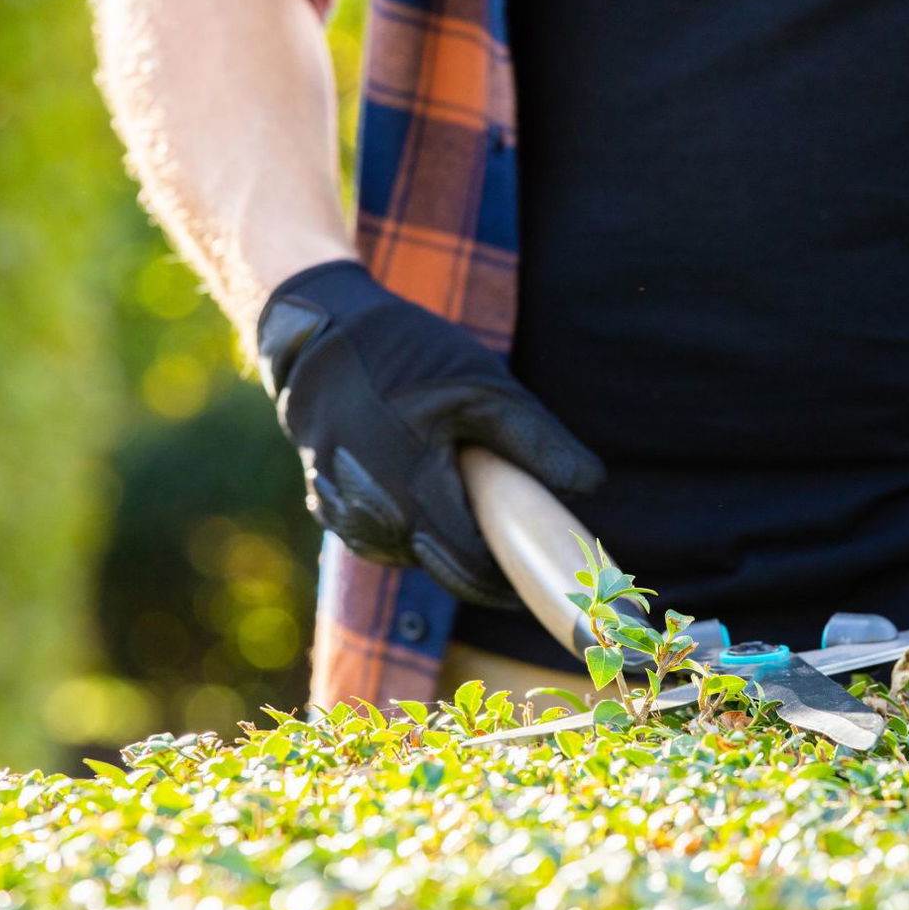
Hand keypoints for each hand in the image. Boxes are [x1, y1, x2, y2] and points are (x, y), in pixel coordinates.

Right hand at [257, 260, 603, 604]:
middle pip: (446, 570)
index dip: (515, 578)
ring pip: (414, 555)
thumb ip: (538, 442)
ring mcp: (342, 518)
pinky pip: (384, 535)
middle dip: (488, 562)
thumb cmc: (405, 355)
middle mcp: (370, 520)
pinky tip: (427, 484)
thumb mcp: (483, 387)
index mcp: (411, 496)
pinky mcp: (326, 508)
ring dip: (448, 539)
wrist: (318, 331)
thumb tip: (589, 488)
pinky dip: (413, 522)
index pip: (474, 570)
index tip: (548, 572)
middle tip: (525, 538)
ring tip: (470, 490)